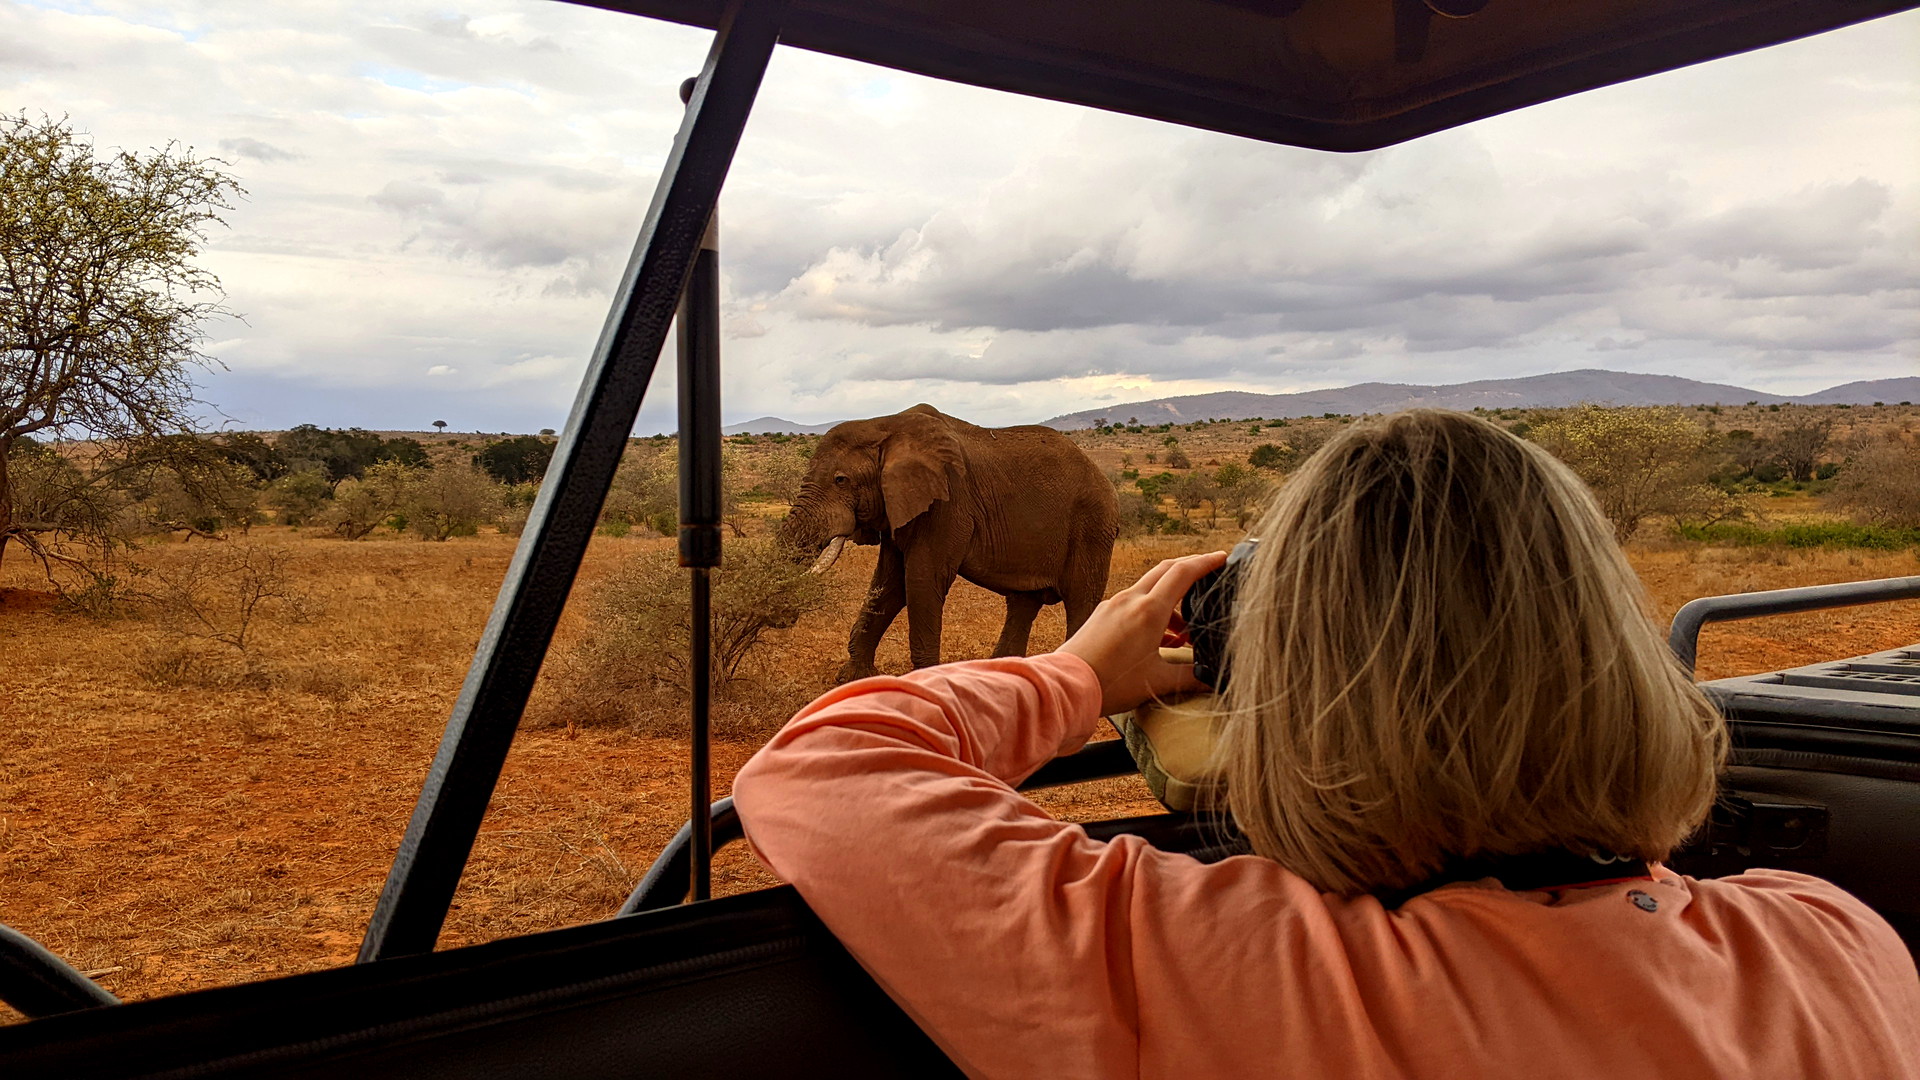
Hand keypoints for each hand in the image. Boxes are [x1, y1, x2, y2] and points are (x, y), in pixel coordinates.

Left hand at [1058, 551, 1227, 715]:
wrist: (1067, 686)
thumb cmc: (1111, 683)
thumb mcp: (1157, 682)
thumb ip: (1189, 677)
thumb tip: (1212, 680)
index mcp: (1149, 611)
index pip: (1183, 573)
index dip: (1205, 563)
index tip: (1222, 558)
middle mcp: (1130, 600)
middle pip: (1165, 571)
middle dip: (1189, 570)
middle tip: (1208, 576)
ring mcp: (1113, 605)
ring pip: (1149, 589)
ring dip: (1171, 600)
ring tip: (1185, 632)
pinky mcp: (1101, 615)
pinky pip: (1133, 603)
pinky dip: (1151, 611)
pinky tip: (1159, 639)